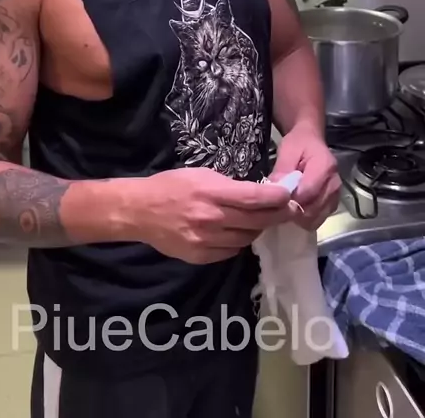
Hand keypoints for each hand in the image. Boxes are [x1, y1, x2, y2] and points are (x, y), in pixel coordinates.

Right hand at [134, 167, 291, 264]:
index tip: (290, 195)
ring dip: (258, 229)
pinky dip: (238, 242)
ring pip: (246, 239)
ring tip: (261, 221)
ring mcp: (206, 241)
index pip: (254, 198)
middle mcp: (212, 219)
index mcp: (212, 193)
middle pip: (256, 221)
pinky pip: (230, 252)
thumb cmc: (171, 185)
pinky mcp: (200, 257)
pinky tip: (237, 233)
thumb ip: (228, 185)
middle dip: (277, 215)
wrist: (140, 211)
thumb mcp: (201, 174)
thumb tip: (256, 194)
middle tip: (290, 210)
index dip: (277, 198)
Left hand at [269, 124, 340, 229]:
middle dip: (294, 210)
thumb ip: (282, 170)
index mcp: (325, 167)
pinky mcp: (333, 204)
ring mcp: (336, 196)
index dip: (290, 199)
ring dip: (300, 216)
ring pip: (316, 218)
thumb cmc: (299, 144)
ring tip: (288, 204)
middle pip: (313, 210)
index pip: (307, 193)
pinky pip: (319, 219)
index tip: (276, 198)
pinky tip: (297, 206)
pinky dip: (306, 218)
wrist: (312, 141)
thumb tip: (275, 190)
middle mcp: (334, 184)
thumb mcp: (287, 150)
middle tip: (279, 203)